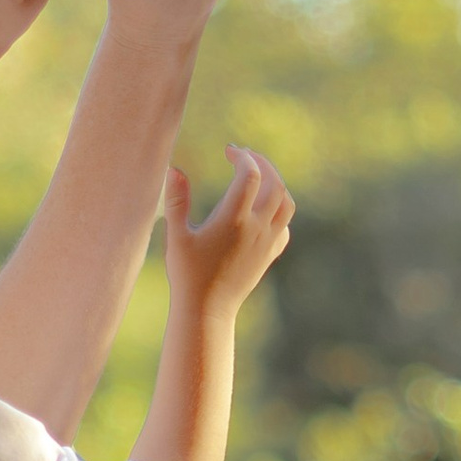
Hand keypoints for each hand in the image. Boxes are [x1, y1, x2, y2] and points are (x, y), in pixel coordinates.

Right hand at [165, 144, 292, 318]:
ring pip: (286, 203)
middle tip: (246, 156)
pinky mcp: (270, 255)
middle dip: (263, 163)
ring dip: (277, 183)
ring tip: (260, 176)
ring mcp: (267, 242)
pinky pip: (285, 226)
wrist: (207, 310)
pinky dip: (279, 210)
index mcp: (233, 219)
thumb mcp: (176, 236)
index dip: (242, 157)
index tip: (229, 151)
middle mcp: (256, 228)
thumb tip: (174, 169)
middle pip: (275, 183)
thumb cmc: (187, 273)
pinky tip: (263, 209)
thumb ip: (176, 201)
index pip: (250, 175)